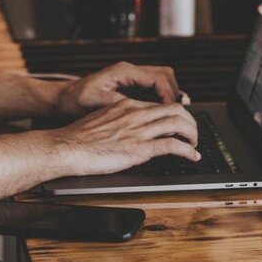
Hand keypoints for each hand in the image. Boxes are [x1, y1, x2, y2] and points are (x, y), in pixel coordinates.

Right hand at [51, 99, 199, 175]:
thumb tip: (129, 130)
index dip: (175, 114)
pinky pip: (173, 146)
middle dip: (190, 121)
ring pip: (179, 124)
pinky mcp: (139, 149)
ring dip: (193, 135)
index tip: (180, 124)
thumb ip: (118, 122)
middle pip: (175, 109)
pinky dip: (188, 151)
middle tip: (193, 133)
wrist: (66, 147)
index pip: (159, 105)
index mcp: (126, 106)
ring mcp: (138, 131)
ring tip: (195, 145)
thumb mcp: (101, 121)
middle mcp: (135, 114)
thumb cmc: (77, 139)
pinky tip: (192, 156)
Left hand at [55, 62, 179, 117]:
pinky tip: (159, 118)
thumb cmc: (74, 101)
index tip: (172, 111)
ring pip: (162, 83)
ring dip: (169, 98)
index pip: (158, 78)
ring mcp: (131, 79)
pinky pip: (153, 92)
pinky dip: (160, 102)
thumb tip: (142, 110)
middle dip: (174, 94)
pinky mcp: (130, 89)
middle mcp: (130, 72)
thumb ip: (119, 104)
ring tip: (171, 117)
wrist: (61, 100)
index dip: (169, 95)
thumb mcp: (96, 103)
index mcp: (123, 72)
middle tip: (176, 115)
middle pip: (166, 76)